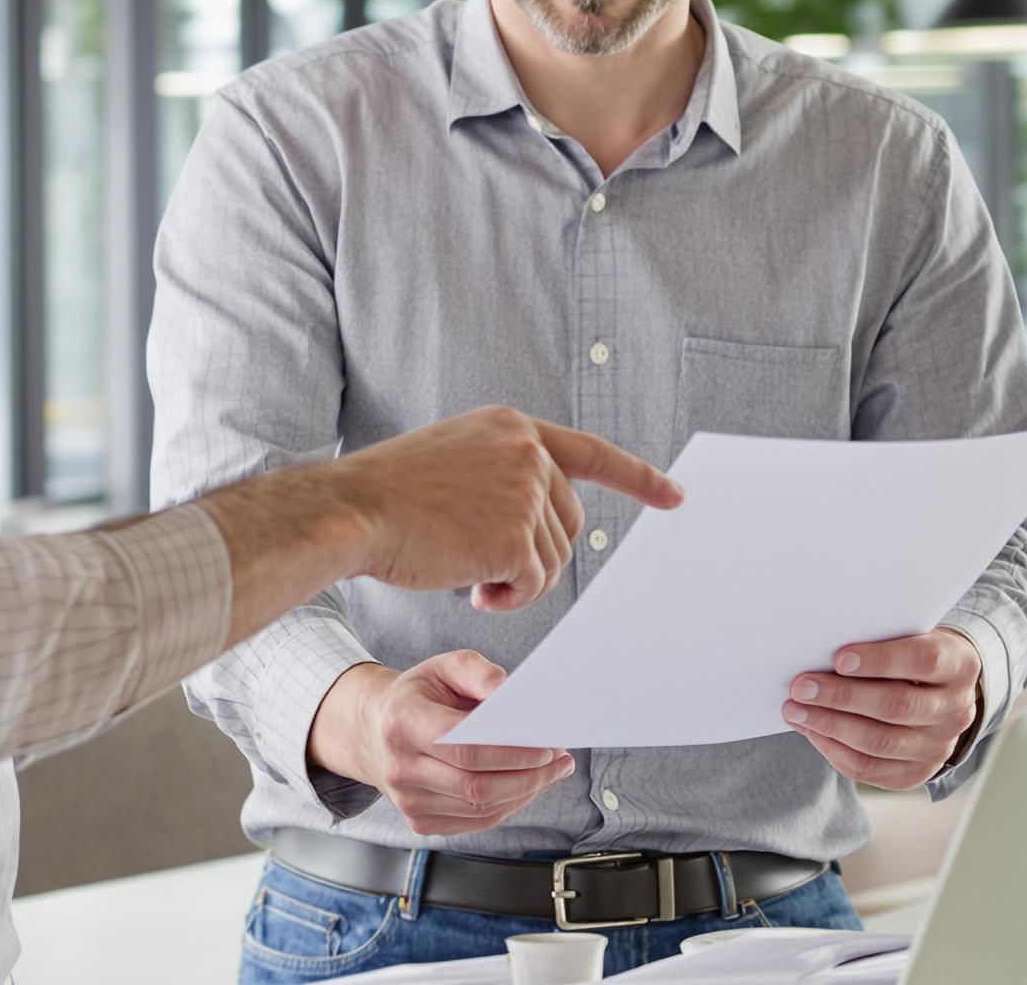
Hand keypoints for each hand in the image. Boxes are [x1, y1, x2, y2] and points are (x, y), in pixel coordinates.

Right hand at [310, 651, 573, 836]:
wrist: (373, 731)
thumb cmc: (416, 696)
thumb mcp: (443, 666)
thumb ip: (478, 672)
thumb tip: (509, 692)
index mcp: (402, 723)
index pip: (465, 748)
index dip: (512, 751)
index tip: (547, 745)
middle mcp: (400, 767)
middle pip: (476, 786)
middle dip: (529, 776)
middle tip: (560, 759)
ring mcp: (408, 801)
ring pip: (481, 809)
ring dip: (525, 792)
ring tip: (551, 770)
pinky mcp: (420, 821)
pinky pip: (476, 821)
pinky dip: (508, 805)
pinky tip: (526, 786)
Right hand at [330, 407, 680, 611]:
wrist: (350, 511)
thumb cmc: (386, 496)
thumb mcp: (452, 462)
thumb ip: (501, 478)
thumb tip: (538, 528)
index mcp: (511, 427)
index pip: (590, 452)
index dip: (637, 478)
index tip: (676, 496)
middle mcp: (526, 451)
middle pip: (570, 522)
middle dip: (538, 554)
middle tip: (490, 571)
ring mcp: (525, 490)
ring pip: (552, 559)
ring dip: (515, 579)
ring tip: (465, 572)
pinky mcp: (516, 534)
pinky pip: (534, 584)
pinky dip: (508, 598)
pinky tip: (473, 592)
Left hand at [782, 626, 983, 790]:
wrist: (942, 690)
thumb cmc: (913, 653)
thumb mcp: (909, 636)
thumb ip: (879, 639)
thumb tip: (820, 649)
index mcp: (959, 666)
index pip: (922, 662)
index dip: (880, 660)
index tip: (838, 658)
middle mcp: (955, 710)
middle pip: (896, 706)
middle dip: (841, 697)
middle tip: (801, 687)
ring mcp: (939, 746)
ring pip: (879, 742)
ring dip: (830, 726)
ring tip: (796, 710)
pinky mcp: (917, 772)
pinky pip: (870, 769)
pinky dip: (835, 750)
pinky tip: (813, 731)